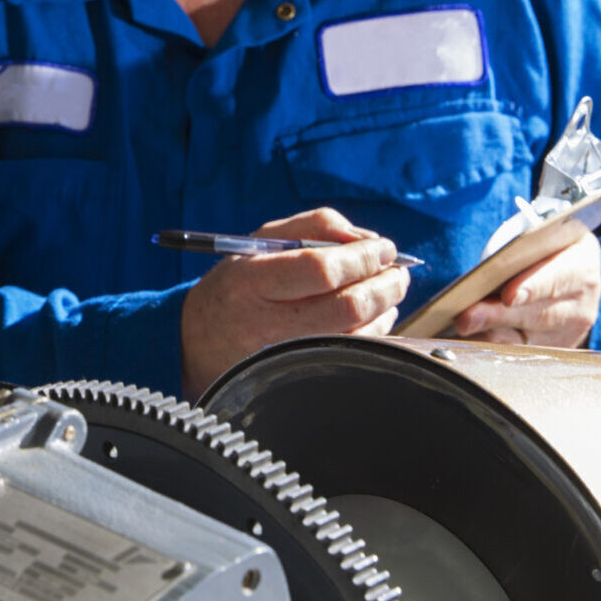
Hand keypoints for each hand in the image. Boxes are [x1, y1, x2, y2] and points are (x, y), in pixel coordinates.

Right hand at [179, 208, 410, 394]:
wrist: (201, 343)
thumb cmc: (240, 284)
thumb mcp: (261, 242)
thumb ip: (314, 226)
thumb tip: (366, 240)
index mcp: (252, 281)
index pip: (320, 269)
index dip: (361, 257)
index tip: (385, 247)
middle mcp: (268, 323)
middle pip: (347, 305)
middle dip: (385, 283)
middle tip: (398, 270)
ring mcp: (287, 356)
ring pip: (358, 334)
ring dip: (386, 306)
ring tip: (387, 287)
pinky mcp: (304, 374)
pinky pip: (356, 353)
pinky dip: (378, 329)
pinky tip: (375, 314)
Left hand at [452, 230, 600, 347]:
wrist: (569, 267)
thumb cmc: (544, 248)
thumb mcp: (538, 238)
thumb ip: (517, 250)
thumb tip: (482, 273)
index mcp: (581, 261)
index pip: (558, 276)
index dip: (532, 287)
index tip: (508, 297)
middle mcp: (583, 299)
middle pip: (538, 314)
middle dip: (498, 317)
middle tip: (465, 318)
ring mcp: (574, 328)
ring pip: (529, 339)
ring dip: (490, 336)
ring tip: (461, 331)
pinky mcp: (559, 347)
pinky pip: (523, 352)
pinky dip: (493, 347)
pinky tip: (469, 340)